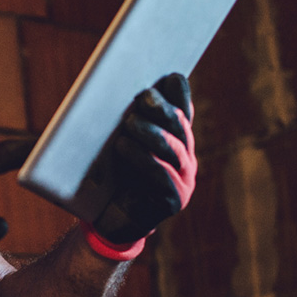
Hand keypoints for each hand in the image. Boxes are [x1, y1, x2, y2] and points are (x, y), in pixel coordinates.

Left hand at [84, 74, 196, 260]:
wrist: (111, 222)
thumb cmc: (112, 176)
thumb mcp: (118, 143)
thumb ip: (125, 120)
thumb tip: (112, 84)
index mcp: (176, 139)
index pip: (183, 109)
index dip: (179, 93)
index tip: (168, 74)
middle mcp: (185, 157)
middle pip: (179, 126)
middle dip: (162, 109)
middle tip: (142, 96)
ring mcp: (184, 180)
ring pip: (173, 149)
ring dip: (152, 133)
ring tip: (130, 122)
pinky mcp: (173, 201)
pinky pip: (162, 176)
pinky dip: (143, 159)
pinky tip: (124, 146)